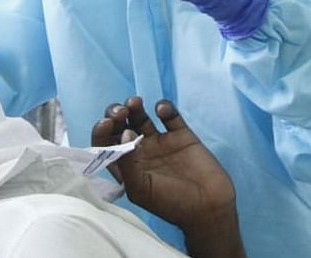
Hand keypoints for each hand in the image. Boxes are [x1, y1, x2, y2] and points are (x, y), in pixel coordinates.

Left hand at [91, 97, 236, 232]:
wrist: (208, 208)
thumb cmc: (171, 204)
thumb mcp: (141, 189)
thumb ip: (128, 163)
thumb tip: (124, 132)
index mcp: (126, 167)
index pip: (106, 144)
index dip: (102, 132)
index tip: (107, 124)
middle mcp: (140, 152)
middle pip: (120, 126)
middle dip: (115, 115)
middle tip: (121, 112)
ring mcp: (160, 142)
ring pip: (141, 117)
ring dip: (134, 106)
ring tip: (134, 102)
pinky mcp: (181, 135)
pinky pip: (170, 115)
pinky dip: (164, 108)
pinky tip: (162, 110)